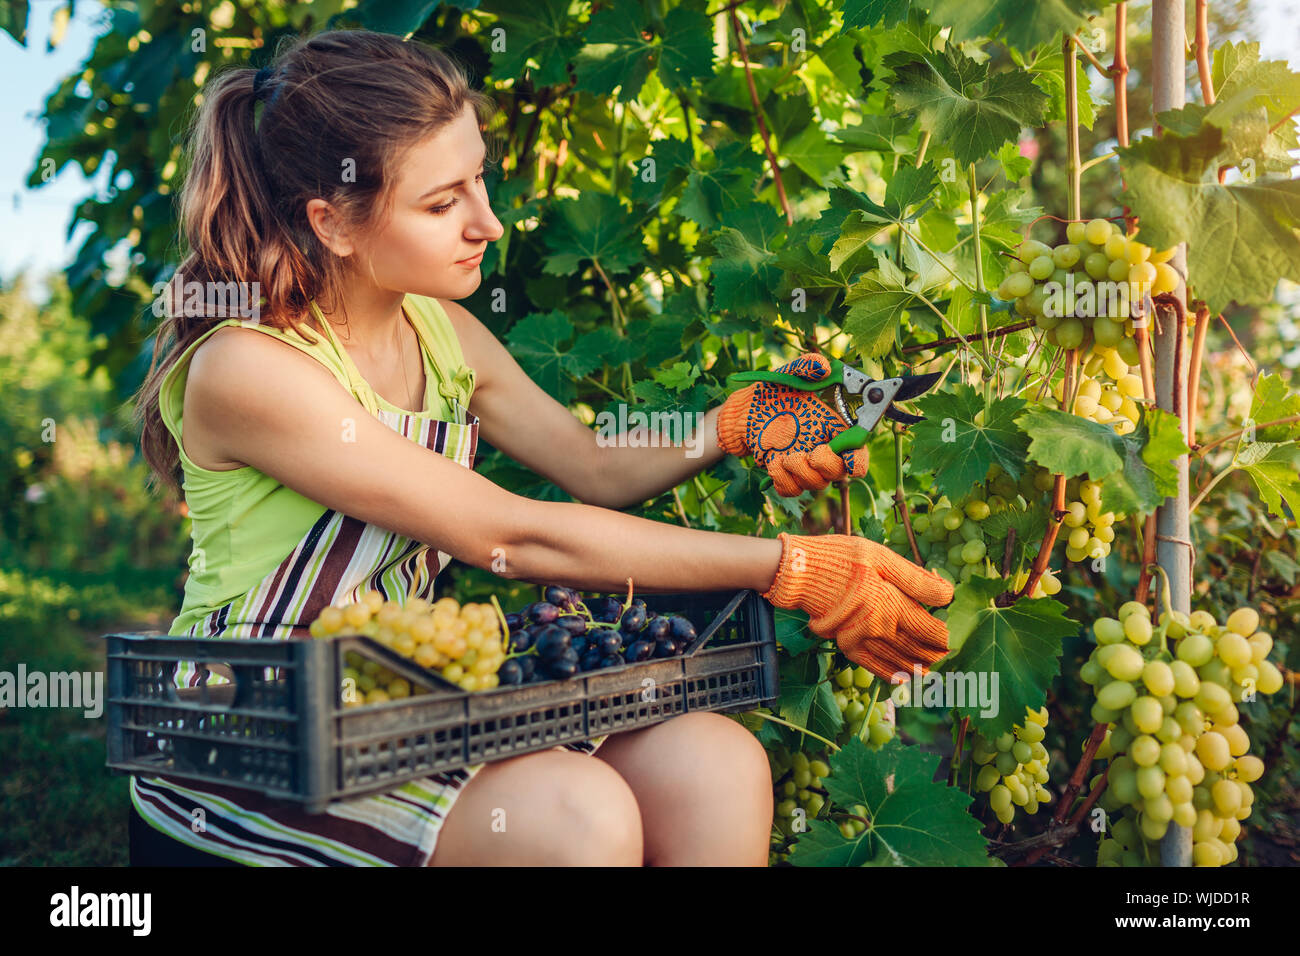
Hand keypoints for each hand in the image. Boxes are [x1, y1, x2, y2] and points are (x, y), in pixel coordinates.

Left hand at [716, 352, 867, 495]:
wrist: (746, 409)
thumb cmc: (776, 390)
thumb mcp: (791, 374)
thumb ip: (807, 367)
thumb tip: (823, 366)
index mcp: (834, 428)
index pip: (858, 452)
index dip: (858, 459)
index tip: (849, 458)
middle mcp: (823, 449)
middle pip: (841, 472)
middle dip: (829, 467)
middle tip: (813, 454)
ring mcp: (804, 464)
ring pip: (816, 484)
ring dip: (803, 473)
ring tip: (785, 457)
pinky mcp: (784, 473)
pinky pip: (791, 489)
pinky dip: (784, 481)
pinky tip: (774, 463)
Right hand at [761, 532, 953, 681]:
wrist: (798, 572)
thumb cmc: (841, 558)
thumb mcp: (881, 557)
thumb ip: (916, 578)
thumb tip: (948, 594)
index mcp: (891, 604)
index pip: (929, 629)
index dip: (946, 635)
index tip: (955, 635)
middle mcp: (878, 628)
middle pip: (917, 648)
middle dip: (936, 653)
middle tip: (948, 655)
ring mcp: (861, 639)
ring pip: (898, 660)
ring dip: (918, 666)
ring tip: (932, 668)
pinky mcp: (846, 644)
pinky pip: (873, 666)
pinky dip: (891, 673)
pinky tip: (903, 677)